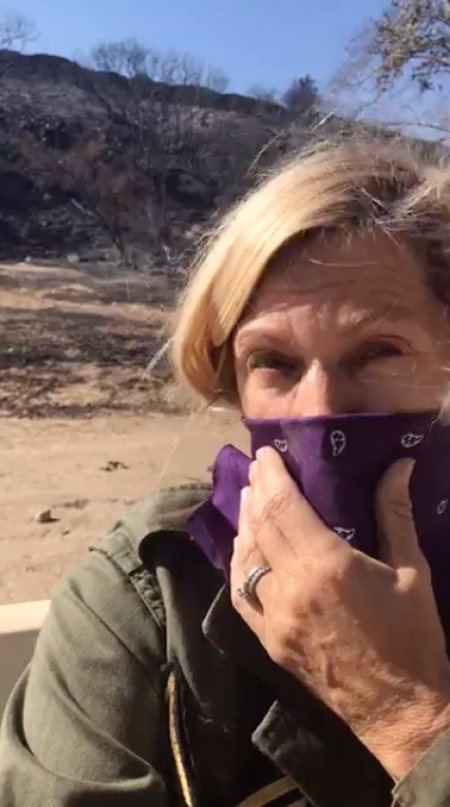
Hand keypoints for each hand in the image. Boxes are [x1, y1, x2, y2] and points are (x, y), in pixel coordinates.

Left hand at [230, 447, 449, 779]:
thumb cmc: (413, 638)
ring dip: (244, 523)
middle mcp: (292, 588)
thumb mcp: (413, 571)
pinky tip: (243, 548)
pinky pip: (240, 595)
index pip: (284, 507)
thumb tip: (398, 465)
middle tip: (256, 468)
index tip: (265, 454)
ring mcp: (274, 617)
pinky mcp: (269, 641)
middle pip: (261, 527)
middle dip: (256, 491)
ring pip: (244, 559)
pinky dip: (238, 564)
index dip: (271, 477)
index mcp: (327, 566)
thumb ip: (395, 514)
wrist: (399, 712)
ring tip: (248, 498)